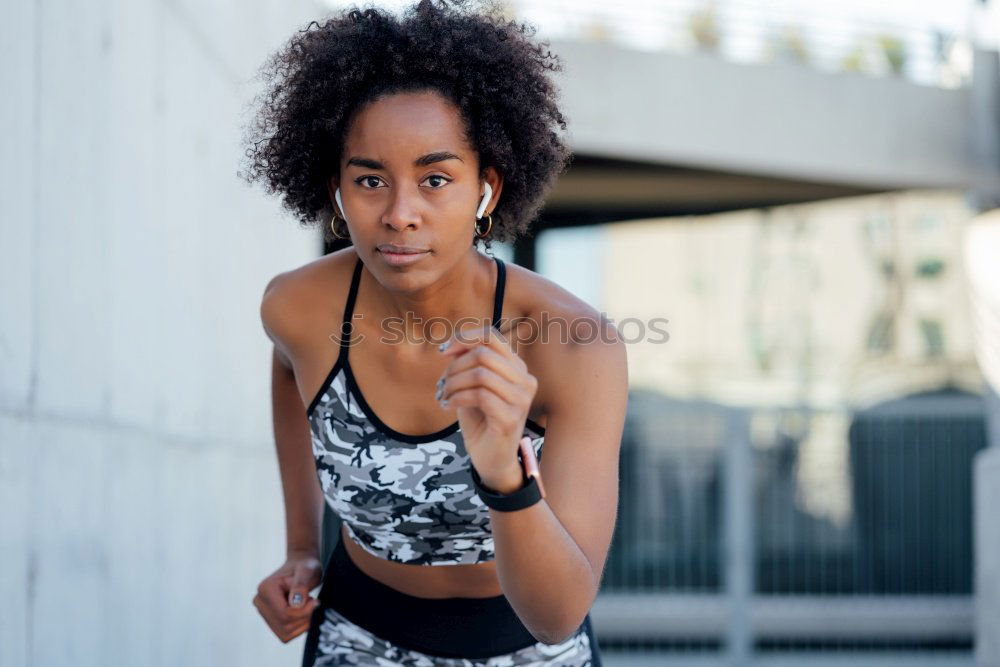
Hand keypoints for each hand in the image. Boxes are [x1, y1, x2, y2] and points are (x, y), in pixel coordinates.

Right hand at [252, 552, 322, 642]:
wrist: (301, 568)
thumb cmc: (305, 567)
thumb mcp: (307, 571)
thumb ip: (301, 586)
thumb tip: (296, 605)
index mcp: (265, 589)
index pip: (284, 613)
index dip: (304, 612)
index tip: (315, 602)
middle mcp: (259, 602)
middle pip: (284, 625)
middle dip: (304, 618)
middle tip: (312, 602)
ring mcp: (263, 613)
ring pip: (285, 633)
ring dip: (302, 623)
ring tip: (307, 605)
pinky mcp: (269, 620)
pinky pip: (285, 636)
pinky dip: (298, 628)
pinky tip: (303, 614)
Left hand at [436, 324, 536, 489]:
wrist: (491, 459)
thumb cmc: (481, 421)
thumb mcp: (472, 386)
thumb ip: (468, 364)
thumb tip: (452, 346)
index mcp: (517, 368)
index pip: (492, 337)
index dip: (464, 338)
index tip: (443, 352)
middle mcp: (525, 380)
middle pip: (483, 354)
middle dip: (455, 367)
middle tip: (443, 384)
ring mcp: (521, 399)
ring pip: (480, 374)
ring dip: (453, 384)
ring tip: (445, 396)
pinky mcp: (511, 418)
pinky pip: (479, 395)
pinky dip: (458, 398)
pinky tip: (449, 406)